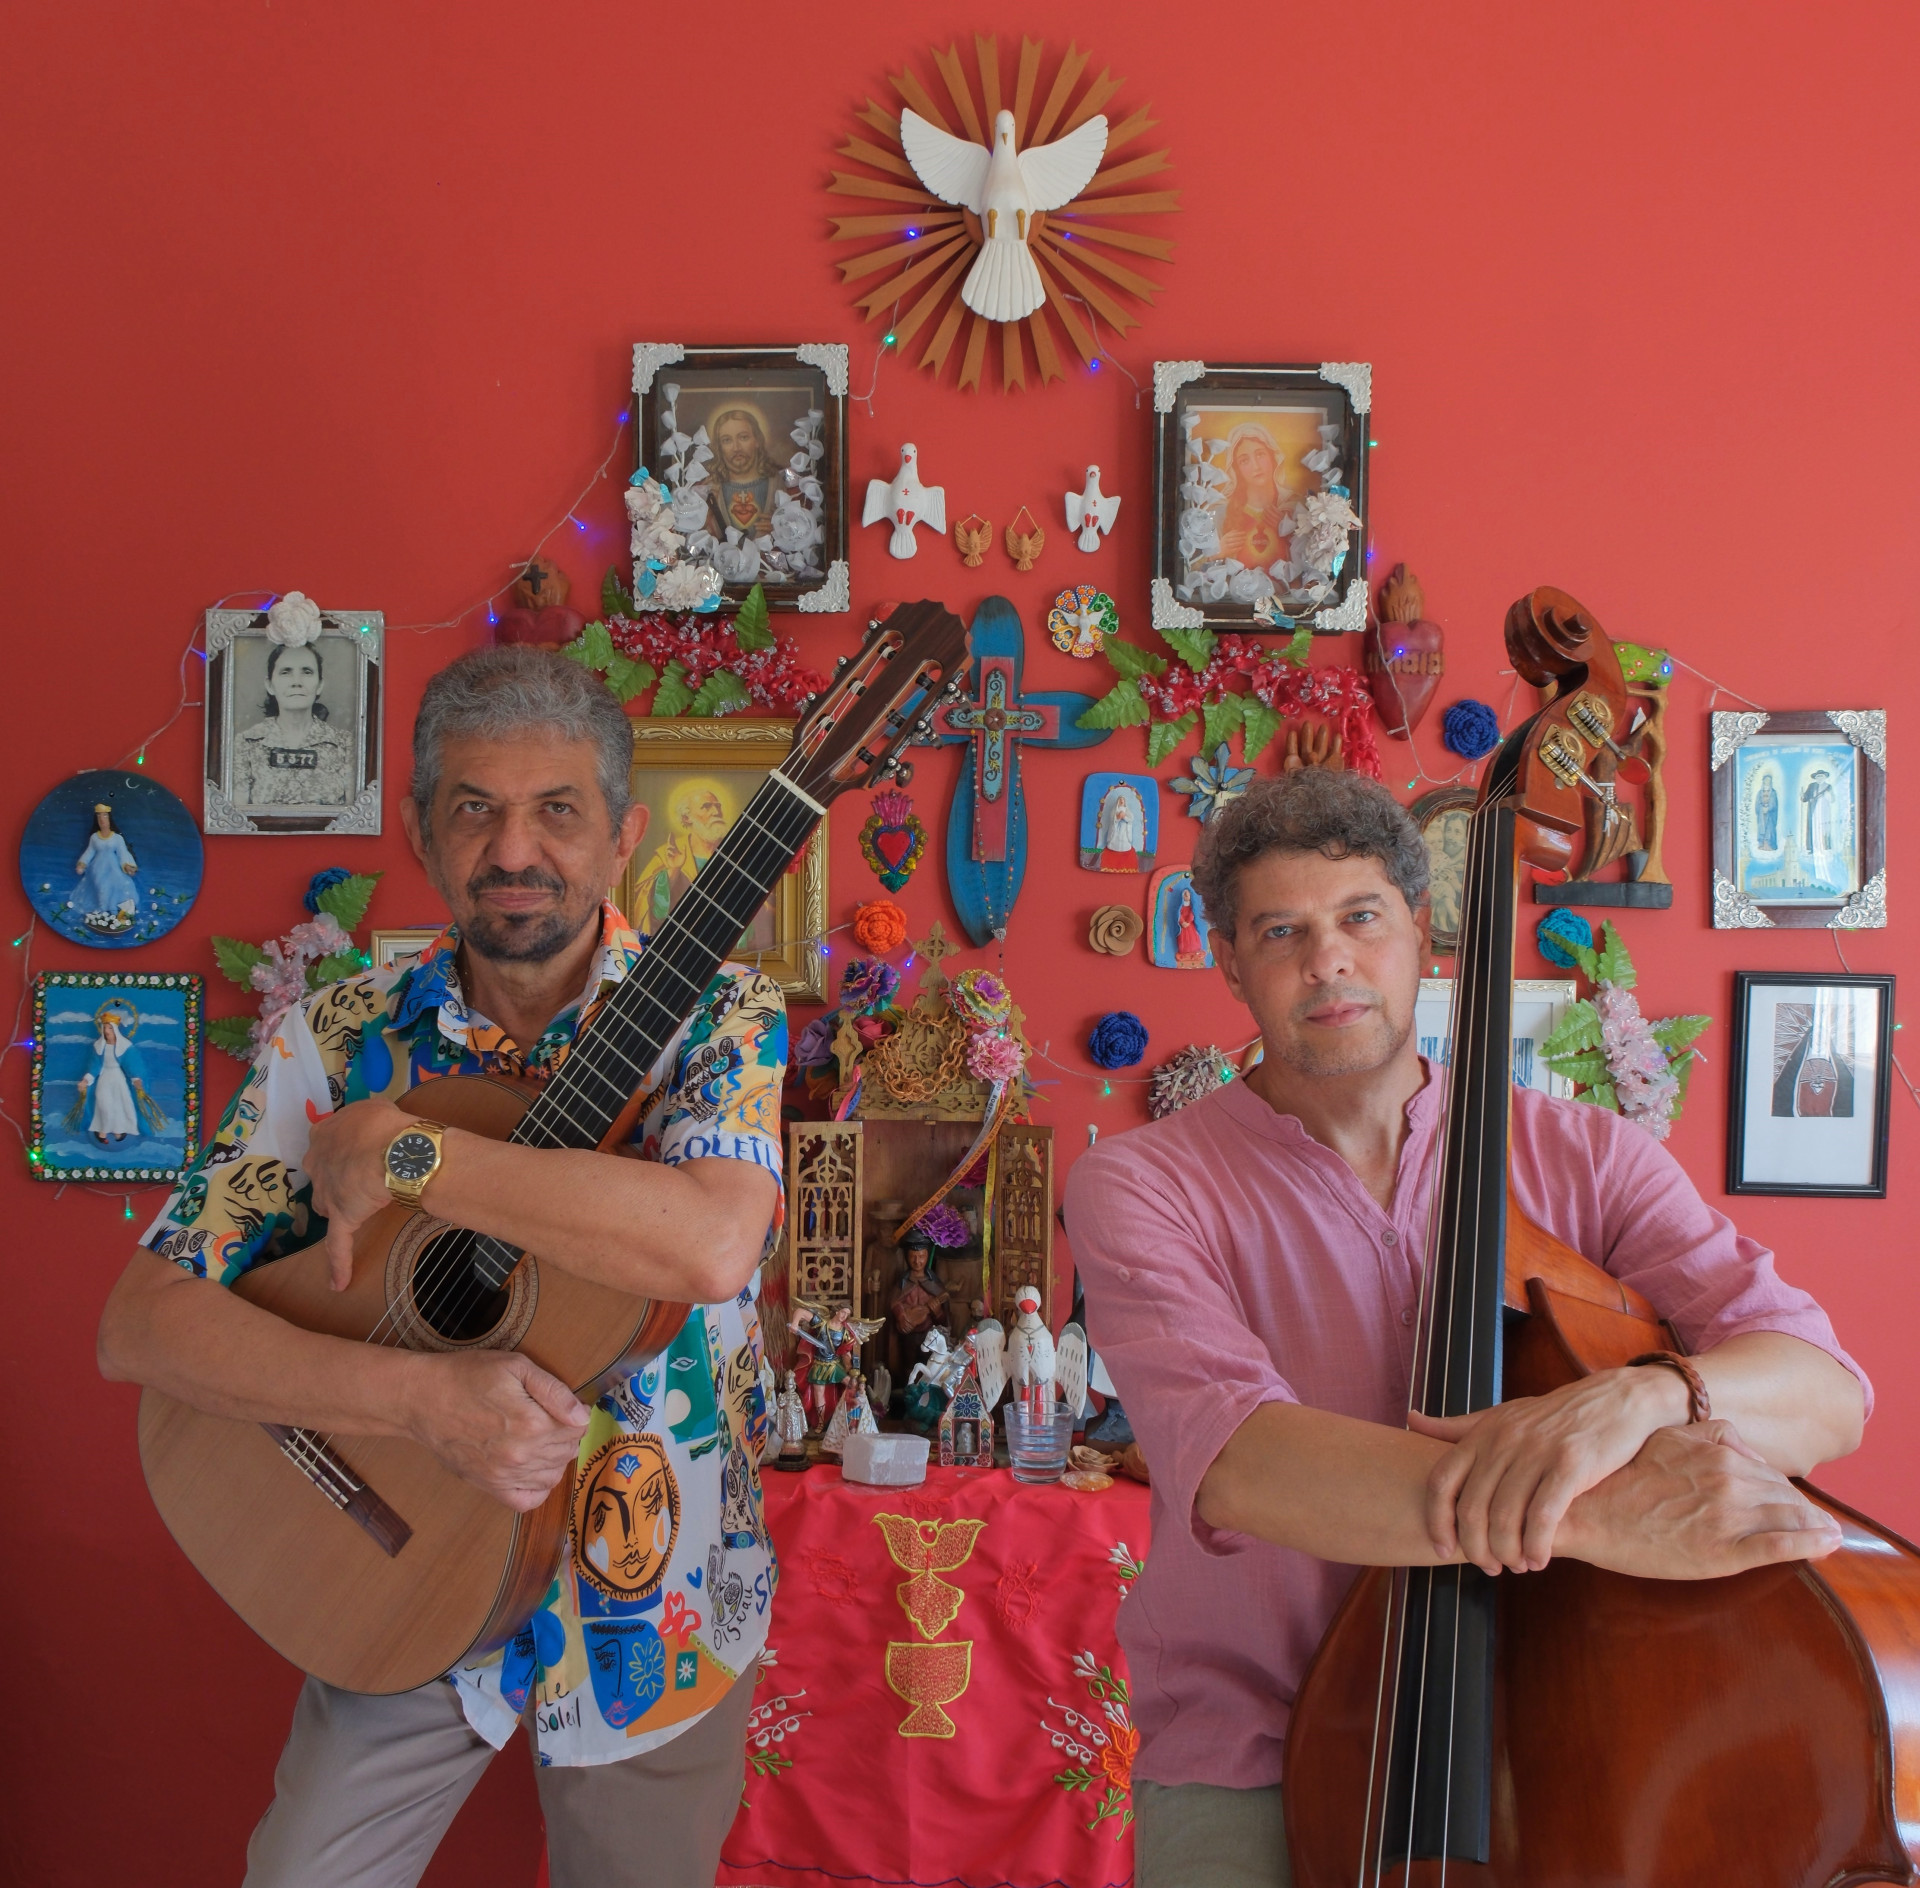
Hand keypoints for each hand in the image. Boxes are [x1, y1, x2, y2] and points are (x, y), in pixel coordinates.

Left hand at [303, 1098, 414, 1290]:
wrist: (392, 1151)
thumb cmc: (386, 1125)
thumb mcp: (374, 1108)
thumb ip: (365, 1120)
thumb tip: (372, 1126)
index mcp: (324, 1135)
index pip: (324, 1142)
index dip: (340, 1147)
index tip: (355, 1149)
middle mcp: (317, 1164)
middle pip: (320, 1175)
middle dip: (334, 1176)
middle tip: (358, 1175)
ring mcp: (327, 1194)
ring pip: (325, 1205)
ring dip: (336, 1206)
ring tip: (357, 1207)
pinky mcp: (341, 1218)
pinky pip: (337, 1245)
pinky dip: (338, 1264)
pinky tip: (338, 1283)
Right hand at [405, 1350, 589, 1510]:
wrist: (423, 1399)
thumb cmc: (468, 1376)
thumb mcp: (517, 1367)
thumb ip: (554, 1392)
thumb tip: (582, 1416)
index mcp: (532, 1424)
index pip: (578, 1428)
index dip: (576, 1414)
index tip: (565, 1405)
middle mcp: (520, 1456)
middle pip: (567, 1451)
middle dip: (567, 1434)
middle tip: (551, 1417)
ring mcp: (504, 1476)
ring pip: (553, 1476)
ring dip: (555, 1458)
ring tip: (541, 1438)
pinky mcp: (489, 1486)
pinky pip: (528, 1500)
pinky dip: (538, 1488)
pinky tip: (533, 1468)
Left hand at [1410, 1365, 1687, 1574]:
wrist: (1615, 1401)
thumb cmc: (1553, 1416)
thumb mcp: (1501, 1415)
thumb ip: (1457, 1427)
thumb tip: (1410, 1420)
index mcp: (1482, 1433)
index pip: (1441, 1481)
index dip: (1436, 1520)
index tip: (1442, 1548)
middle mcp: (1503, 1441)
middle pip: (1472, 1508)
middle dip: (1476, 1547)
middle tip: (1490, 1567)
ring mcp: (1536, 1451)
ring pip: (1506, 1517)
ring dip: (1508, 1552)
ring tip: (1517, 1566)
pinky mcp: (1571, 1464)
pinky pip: (1543, 1516)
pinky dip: (1537, 1546)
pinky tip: (1540, 1560)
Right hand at [1554, 1420, 1843, 1579]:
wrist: (1586, 1513)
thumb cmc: (1619, 1479)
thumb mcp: (1664, 1440)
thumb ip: (1706, 1436)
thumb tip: (1742, 1447)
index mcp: (1714, 1454)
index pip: (1766, 1473)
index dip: (1783, 1489)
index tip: (1793, 1501)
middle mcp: (1727, 1481)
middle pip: (1783, 1495)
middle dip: (1804, 1509)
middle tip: (1818, 1523)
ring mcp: (1726, 1518)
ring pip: (1789, 1518)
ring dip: (1818, 1527)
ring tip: (1831, 1535)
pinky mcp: (1722, 1552)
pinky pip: (1780, 1547)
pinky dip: (1810, 1546)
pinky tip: (1826, 1546)